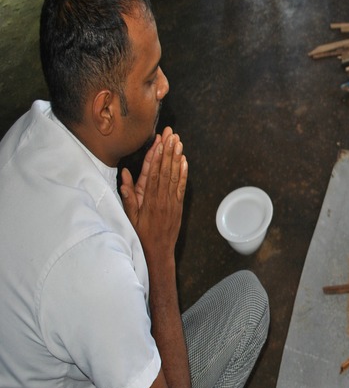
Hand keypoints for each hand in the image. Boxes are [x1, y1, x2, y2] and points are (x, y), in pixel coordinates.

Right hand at [120, 128, 187, 260]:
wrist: (157, 252)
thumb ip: (128, 196)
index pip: (154, 174)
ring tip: (178, 142)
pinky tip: (184, 161)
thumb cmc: (140, 234)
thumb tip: (124, 175)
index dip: (157, 157)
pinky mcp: (178, 206)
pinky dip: (183, 173)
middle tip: (171, 135)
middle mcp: (162, 199)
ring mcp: (172, 202)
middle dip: (168, 151)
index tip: (159, 143)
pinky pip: (181, 187)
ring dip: (177, 158)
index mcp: (149, 200)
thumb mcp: (129, 217)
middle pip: (166, 171)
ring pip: (175, 176)